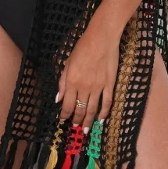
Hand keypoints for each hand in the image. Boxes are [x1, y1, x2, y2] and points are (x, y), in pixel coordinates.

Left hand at [55, 13, 121, 132]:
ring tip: (86, 129)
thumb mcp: (67, 62)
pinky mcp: (109, 84)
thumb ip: (62, 82)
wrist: (101, 39)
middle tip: (76, 127)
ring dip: (88, 121)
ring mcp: (98, 87)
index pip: (67, 104)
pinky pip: (107, 102)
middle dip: (76, 120)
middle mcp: (84, 87)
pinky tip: (101, 119)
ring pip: (92, 109)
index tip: (63, 120)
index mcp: (72, 82)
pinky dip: (104, 113)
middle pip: (80, 109)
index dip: (65, 115)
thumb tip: (58, 99)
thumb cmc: (82, 47)